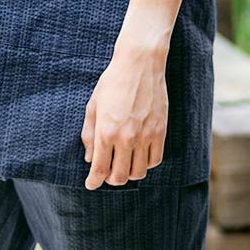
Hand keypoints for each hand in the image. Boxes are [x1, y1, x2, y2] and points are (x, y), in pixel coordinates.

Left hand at [81, 37, 168, 187]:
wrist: (140, 64)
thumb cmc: (113, 83)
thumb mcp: (93, 106)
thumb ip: (89, 134)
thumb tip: (90, 158)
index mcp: (106, 132)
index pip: (99, 169)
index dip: (94, 182)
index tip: (91, 185)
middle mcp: (126, 137)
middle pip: (119, 176)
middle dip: (110, 180)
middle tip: (107, 174)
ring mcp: (146, 135)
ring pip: (139, 172)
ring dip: (129, 173)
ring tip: (124, 165)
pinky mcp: (160, 131)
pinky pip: (155, 159)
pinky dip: (146, 164)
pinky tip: (140, 156)